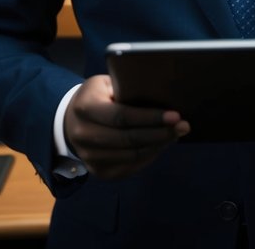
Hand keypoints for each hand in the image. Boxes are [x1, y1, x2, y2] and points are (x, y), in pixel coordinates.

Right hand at [63, 75, 189, 180]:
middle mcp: (83, 135)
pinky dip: (149, 156)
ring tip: (176, 134)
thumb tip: (163, 94)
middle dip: (160, 134)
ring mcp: (89, 157)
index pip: (122, 117)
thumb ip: (127, 88)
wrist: (70, 120)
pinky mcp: (97, 171)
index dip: (150, 118)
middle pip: (128, 140)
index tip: (175, 115)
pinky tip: (161, 145)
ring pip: (131, 156)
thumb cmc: (98, 96)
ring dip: (158, 146)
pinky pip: (129, 167)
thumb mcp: (106, 84)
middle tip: (183, 126)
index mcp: (85, 108)